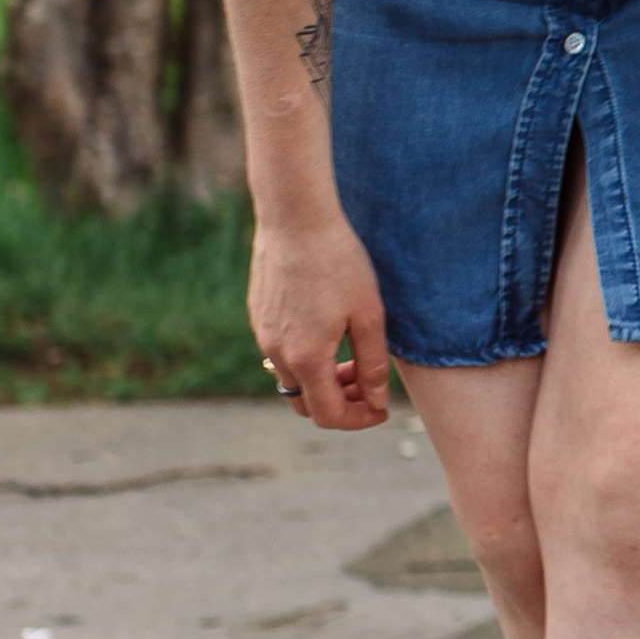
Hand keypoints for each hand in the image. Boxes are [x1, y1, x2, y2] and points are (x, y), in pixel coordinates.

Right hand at [249, 211, 391, 430]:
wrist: (295, 218)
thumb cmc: (339, 263)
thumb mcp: (369, 315)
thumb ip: (373, 364)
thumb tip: (376, 401)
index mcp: (307, 359)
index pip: (329, 415)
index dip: (359, 420)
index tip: (381, 409)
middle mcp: (277, 353)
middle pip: (307, 404)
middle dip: (341, 403)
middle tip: (369, 386)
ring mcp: (263, 335)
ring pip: (292, 379)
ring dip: (323, 381)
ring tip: (352, 358)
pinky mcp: (258, 316)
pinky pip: (281, 353)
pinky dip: (306, 358)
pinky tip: (329, 332)